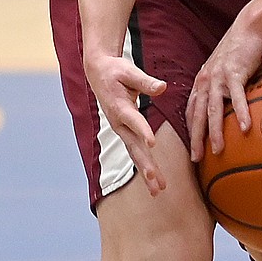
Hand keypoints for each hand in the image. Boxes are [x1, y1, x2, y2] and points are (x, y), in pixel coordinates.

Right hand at [85, 51, 168, 194]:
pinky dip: (145, 166)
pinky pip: (135, 152)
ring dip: (146, 172)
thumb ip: (146, 81)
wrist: (98, 74)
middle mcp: (119, 123)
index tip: (152, 143)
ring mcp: (121, 130)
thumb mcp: (129, 71)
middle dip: (145, 164)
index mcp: (120, 107)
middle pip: (134, 146)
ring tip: (158, 190)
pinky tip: (154, 181)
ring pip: (135, 154)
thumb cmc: (116, 71)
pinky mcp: (125, 133)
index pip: (133, 120)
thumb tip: (163, 87)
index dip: (142, 130)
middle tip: (156, 181)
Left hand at [187, 13, 261, 160]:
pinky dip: (240, 114)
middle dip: (196, 139)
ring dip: (215, 132)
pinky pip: (237, 97)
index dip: (191, 130)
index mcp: (203, 81)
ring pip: (214, 109)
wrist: (250, 26)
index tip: (193, 148)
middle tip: (196, 160)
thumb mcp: (227, 69)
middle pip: (198, 115)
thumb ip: (225, 87)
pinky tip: (244, 129)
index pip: (192, 110)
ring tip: (217, 151)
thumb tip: (231, 105)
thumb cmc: (242, 47)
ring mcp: (219, 77)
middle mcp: (206, 80)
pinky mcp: (234, 72)